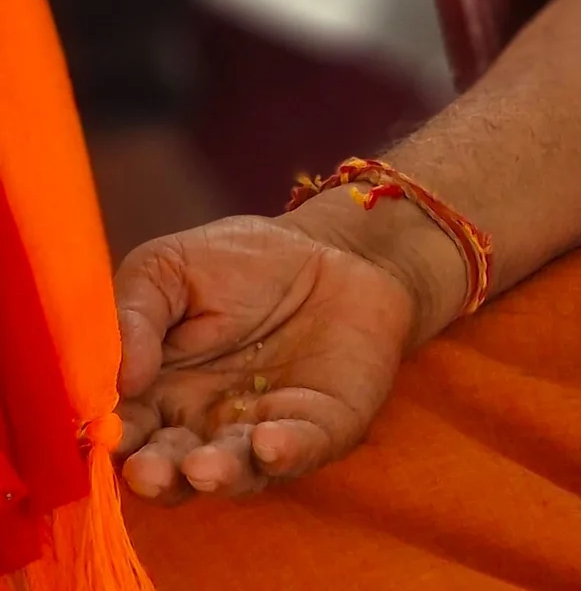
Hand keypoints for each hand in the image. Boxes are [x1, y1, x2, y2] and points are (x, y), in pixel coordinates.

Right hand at [117, 209, 425, 501]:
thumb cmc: (240, 262)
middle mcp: (204, 429)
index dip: (112, 440)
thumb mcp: (169, 268)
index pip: (126, 434)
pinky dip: (284, 452)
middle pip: (172, 471)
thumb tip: (120, 377)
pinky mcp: (320, 427)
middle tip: (147, 470)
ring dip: (218, 475)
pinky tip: (268, 442)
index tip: (103, 436)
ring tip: (205, 467)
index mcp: (159, 397)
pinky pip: (302, 449)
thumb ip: (134, 313)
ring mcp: (261, 432)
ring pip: (234, 472)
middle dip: (158, 477)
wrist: (330, 248)